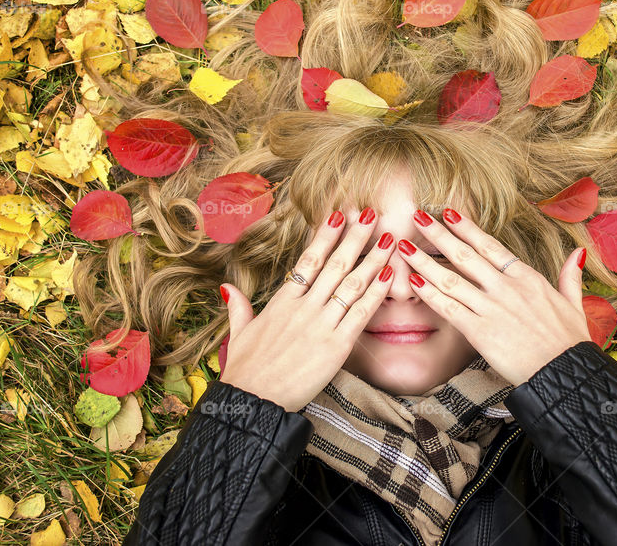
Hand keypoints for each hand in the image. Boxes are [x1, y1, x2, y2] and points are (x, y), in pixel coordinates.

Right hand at [217, 208, 394, 411]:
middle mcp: (303, 308)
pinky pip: (361, 314)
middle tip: (372, 215)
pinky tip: (390, 276)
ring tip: (390, 240)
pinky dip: (376, 294)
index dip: (326, 236)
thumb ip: (238, 307)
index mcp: (282, 302)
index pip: (308, 260)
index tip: (339, 214)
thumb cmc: (245, 371)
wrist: (253, 402)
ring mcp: (320, 325)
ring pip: (352, 285)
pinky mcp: (336, 346)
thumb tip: (227, 287)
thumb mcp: (238, 334)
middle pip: (335, 265)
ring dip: (373, 260)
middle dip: (355, 237)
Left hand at [397, 208, 591, 386]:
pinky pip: (449, 309)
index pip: (490, 246)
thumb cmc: (570, 343)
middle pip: (465, 256)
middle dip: (438, 235)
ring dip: (424, 261)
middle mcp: (507, 288)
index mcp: (528, 278)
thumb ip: (570, 276)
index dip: (466, 228)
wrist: (565, 374)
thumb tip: (577, 253)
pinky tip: (413, 282)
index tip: (447, 213)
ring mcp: (492, 309)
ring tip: (404, 246)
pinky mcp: (481, 332)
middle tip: (416, 217)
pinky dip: (430, 294)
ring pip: (451, 279)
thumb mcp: (574, 304)